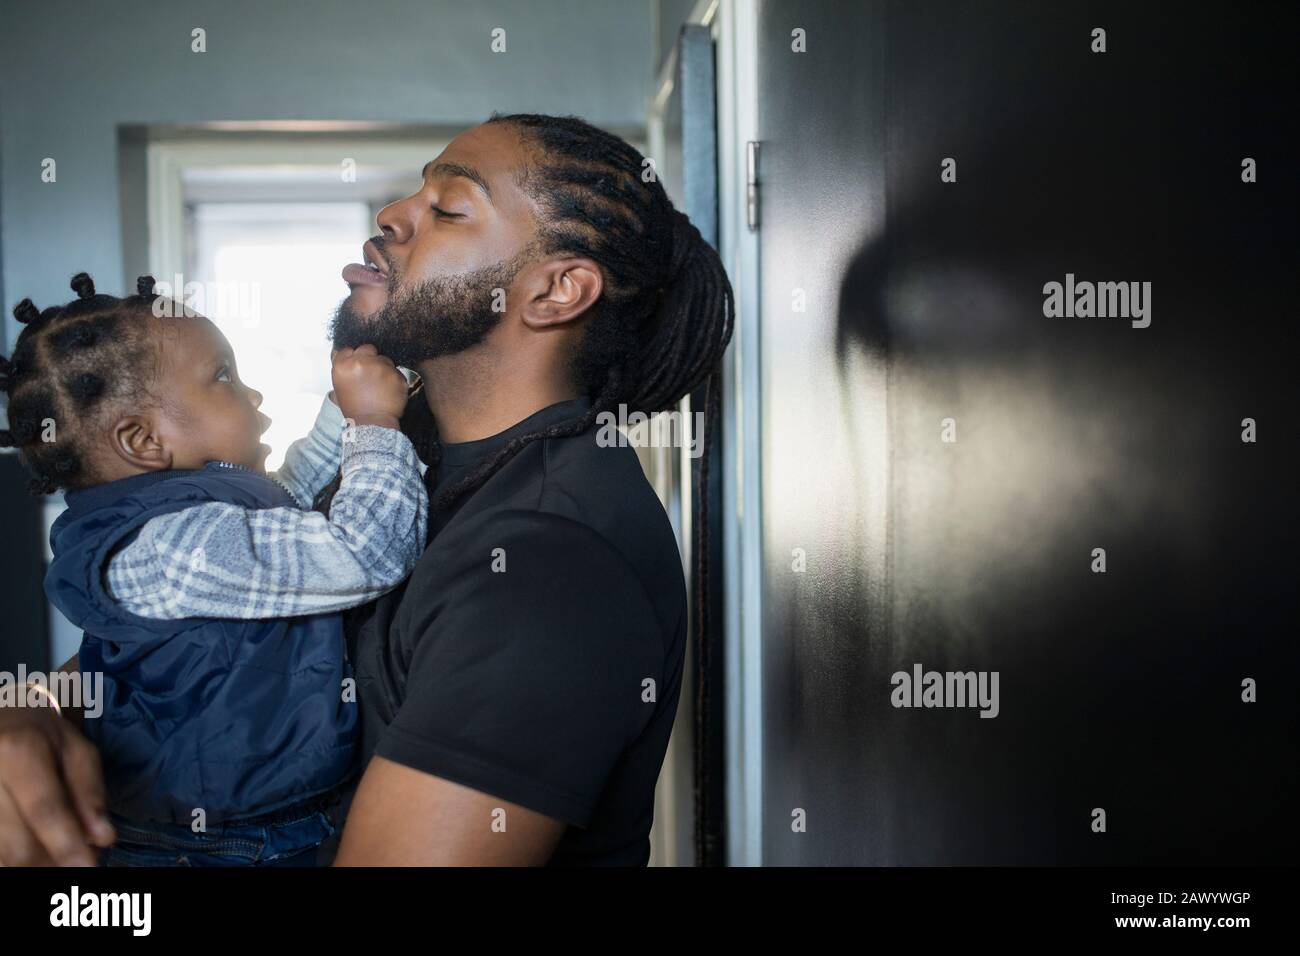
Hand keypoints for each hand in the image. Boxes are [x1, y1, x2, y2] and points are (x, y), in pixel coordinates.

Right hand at [0, 707, 113, 864]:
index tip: (89, 868)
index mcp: (17, 750)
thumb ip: (89, 793)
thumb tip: (103, 839)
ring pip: (0, 854)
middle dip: (49, 862)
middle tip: (73, 864)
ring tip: (52, 858)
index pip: (44, 809)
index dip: (67, 844)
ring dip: (30, 865)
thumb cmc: (38, 735)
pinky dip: (9, 857)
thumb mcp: (74, 750)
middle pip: (17, 842)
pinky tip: (26, 852)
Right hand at [330, 345, 407, 429]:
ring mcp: (381, 367)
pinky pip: (396, 371)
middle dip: (370, 358)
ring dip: (384, 368)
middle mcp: (361, 362)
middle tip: (370, 375)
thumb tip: (339, 353)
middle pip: (368, 349)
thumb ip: (342, 369)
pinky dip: (394, 379)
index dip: (353, 357)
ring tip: (380, 386)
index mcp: (343, 366)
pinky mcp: (397, 374)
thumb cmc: (354, 409)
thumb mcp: (339, 387)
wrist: (372, 424)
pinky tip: (389, 391)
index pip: (347, 350)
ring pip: (384, 359)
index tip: (356, 367)